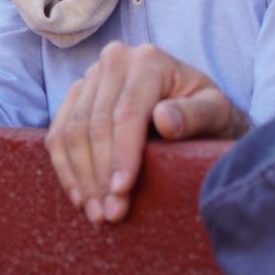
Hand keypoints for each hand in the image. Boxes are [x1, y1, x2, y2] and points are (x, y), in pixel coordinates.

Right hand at [45, 41, 243, 224]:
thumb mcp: (216, 113)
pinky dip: (65, 168)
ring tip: (96, 213)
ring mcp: (91, 76)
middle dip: (99, 175)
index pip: (125, 114)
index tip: (121, 192)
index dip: (120, 156)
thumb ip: (195, 115)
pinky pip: (57, 134)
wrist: (194, 106)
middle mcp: (114, 60)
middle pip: (94, 124)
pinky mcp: (76, 94)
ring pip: (72, 132)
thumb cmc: (209, 113)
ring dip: (80, 178)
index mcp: (148, 60)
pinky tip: (79, 197)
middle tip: (109, 214)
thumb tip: (164, 120)